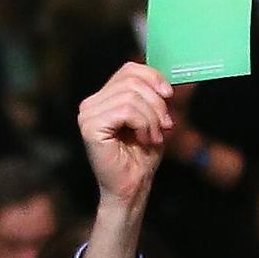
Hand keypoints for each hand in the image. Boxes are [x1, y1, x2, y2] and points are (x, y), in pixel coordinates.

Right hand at [78, 63, 172, 214]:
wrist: (132, 187)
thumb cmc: (141, 156)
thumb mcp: (153, 119)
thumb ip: (156, 96)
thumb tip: (170, 79)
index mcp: (103, 98)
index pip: (129, 70)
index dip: (152, 77)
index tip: (168, 95)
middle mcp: (91, 104)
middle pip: (132, 81)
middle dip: (156, 102)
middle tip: (165, 125)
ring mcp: (88, 115)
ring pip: (131, 96)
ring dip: (151, 118)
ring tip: (153, 136)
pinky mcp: (91, 127)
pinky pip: (126, 111)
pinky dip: (143, 124)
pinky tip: (144, 139)